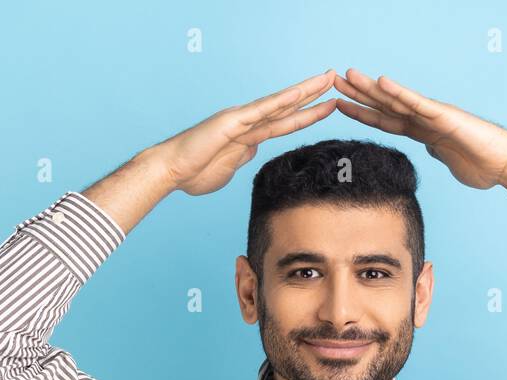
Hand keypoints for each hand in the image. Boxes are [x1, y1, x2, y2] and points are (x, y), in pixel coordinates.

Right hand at [150, 70, 338, 195]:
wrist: (171, 170)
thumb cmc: (194, 172)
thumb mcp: (228, 169)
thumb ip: (242, 157)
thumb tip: (251, 150)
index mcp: (248, 134)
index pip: (284, 123)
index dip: (307, 115)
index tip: (328, 107)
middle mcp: (247, 122)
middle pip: (287, 107)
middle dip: (313, 95)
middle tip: (335, 80)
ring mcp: (241, 120)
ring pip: (279, 104)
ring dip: (304, 92)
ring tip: (327, 80)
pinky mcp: (231, 121)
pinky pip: (261, 110)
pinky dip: (281, 101)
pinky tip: (299, 93)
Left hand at [332, 68, 506, 190]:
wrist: (506, 164)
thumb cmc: (484, 165)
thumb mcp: (449, 160)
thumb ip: (437, 153)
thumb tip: (430, 150)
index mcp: (423, 132)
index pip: (385, 121)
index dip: (362, 112)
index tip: (340, 104)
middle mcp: (424, 119)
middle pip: (384, 105)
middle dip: (358, 94)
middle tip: (333, 81)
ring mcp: (433, 115)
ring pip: (395, 100)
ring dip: (370, 88)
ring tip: (348, 75)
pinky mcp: (444, 116)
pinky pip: (417, 103)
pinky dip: (399, 93)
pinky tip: (381, 82)